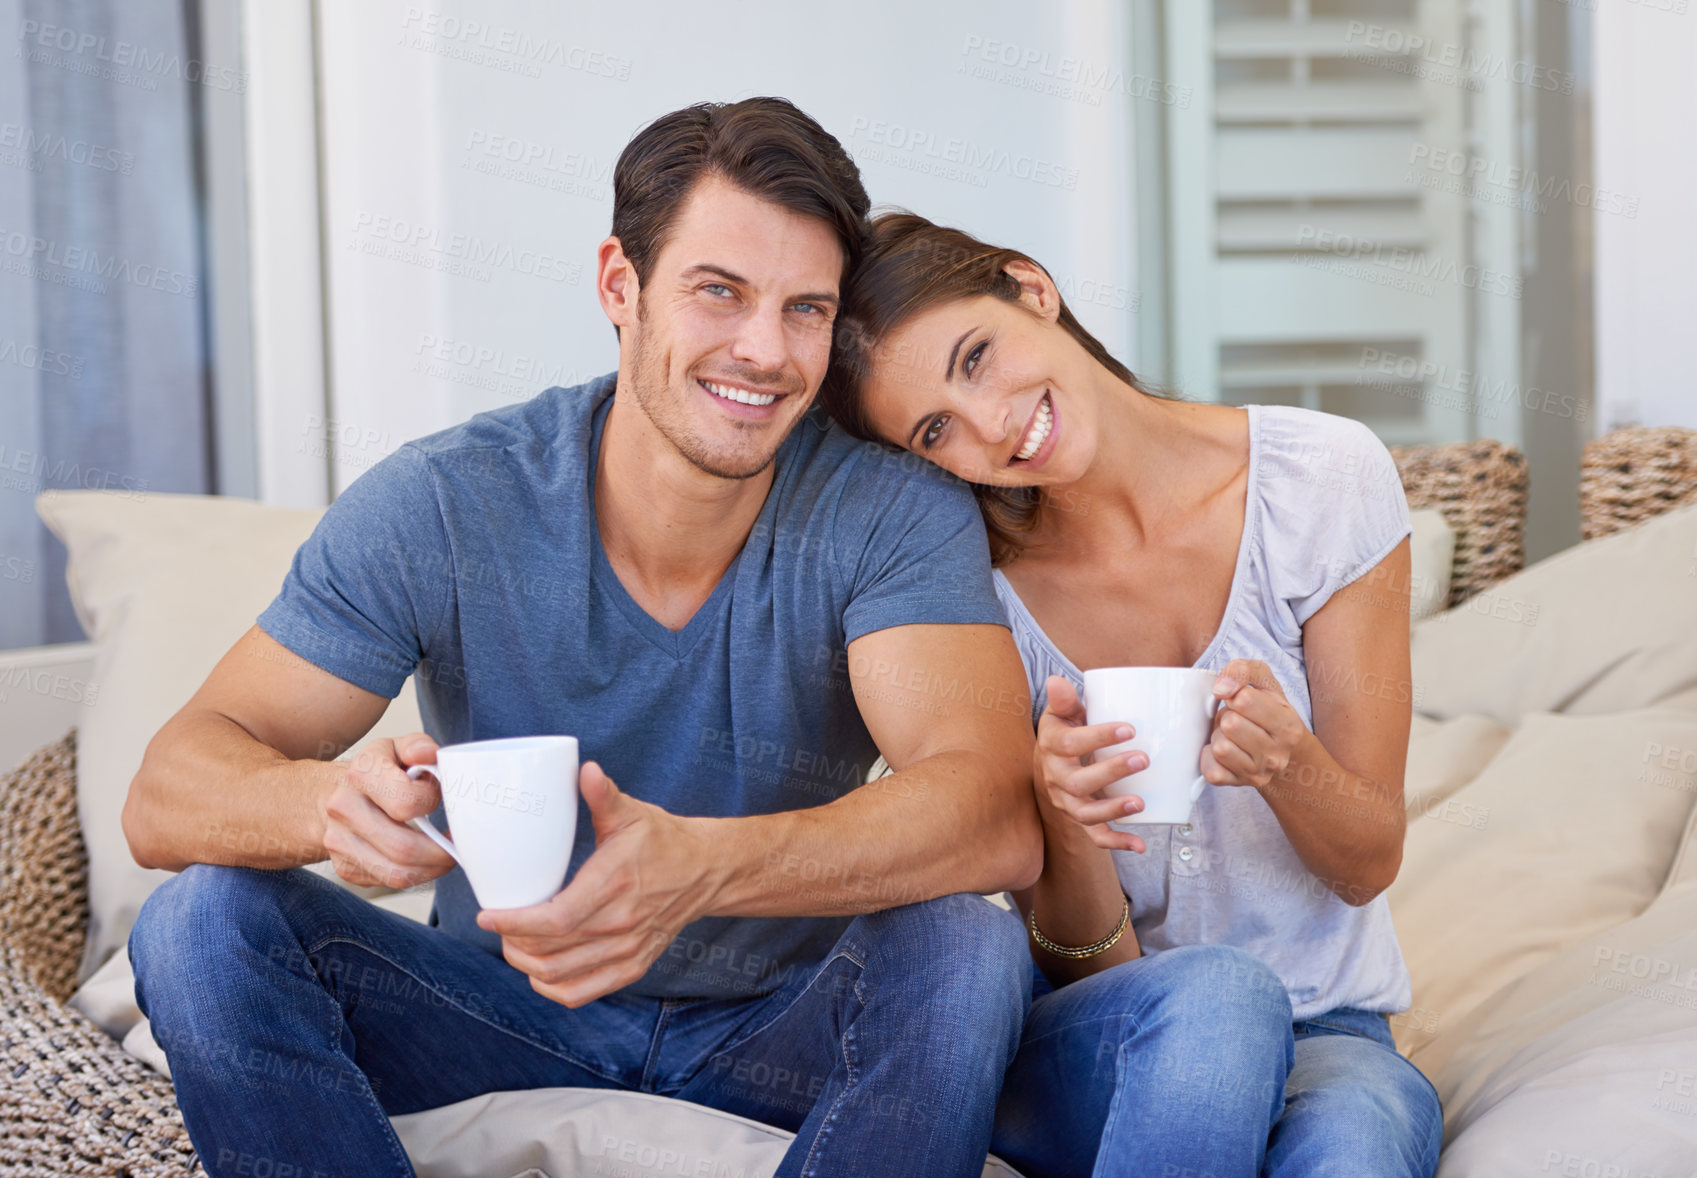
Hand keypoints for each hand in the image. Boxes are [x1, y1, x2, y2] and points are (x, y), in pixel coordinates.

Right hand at [321, 732, 457, 889]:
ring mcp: (339, 842)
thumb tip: (429, 754)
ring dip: (431, 869)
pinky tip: (423, 860)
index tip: (440, 798)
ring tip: (444, 855)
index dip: (431, 802)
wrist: (330, 795)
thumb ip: (418, 746)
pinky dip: (415, 876)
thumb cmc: (376, 772)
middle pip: (402, 847)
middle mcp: (343, 808)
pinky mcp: (344, 867)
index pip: (406, 801)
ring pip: (397, 873)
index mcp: (360, 773)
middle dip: (440, 852)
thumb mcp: (396, 748)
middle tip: (456, 844)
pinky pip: (388, 881)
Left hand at [477, 762, 718, 1007]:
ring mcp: (628, 950)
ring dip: (526, 965)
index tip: (487, 916)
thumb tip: (584, 768)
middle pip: (550, 952)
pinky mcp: (633, 966)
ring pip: (561, 975)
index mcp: (614, 884)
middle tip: (497, 925)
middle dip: (511, 942)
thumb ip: (603, 794)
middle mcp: (621, 924)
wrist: (706, 871)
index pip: (556, 920)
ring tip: (513, 945)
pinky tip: (539, 972)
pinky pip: (582, 992)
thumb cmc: (664, 840)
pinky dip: (553, 987)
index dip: (514, 923)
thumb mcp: (633, 813)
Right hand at [1035, 675, 1150, 854]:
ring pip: (1085, 812)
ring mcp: (1067, 802)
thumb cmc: (1064, 731)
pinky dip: (1116, 842)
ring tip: (1140, 803)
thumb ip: (1064, 699)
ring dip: (1113, 809)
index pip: (1071, 744)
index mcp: (1051, 747)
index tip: (1130, 728)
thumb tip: (1057, 680)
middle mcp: (1055, 778)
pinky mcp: (1079, 818)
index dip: (1099, 737)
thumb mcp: (1060, 713)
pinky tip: (1139, 845)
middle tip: (1144, 759)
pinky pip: (1095, 835)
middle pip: (1079, 782)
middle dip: (1112, 772)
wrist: (1048, 763)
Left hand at [1202, 659, 1310, 788]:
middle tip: (1237, 720)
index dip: (1235, 695)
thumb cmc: (1266, 708)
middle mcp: (1278, 755)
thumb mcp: (1261, 680)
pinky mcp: (1239, 784)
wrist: (1276, 746)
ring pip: (1220, 747)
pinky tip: (1225, 752)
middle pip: (1230, 725)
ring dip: (1219, 736)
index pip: (1244, 700)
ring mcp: (1259, 774)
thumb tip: (1221, 689)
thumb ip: (1242, 670)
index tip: (1241, 700)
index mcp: (1288, 726)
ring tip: (1232, 735)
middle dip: (1227, 717)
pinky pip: (1211, 770)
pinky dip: (1210, 757)